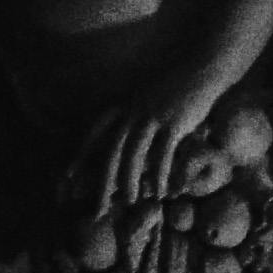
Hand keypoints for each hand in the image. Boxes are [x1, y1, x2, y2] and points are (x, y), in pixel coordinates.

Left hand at [82, 74, 227, 221]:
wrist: (203, 67)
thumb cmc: (179, 82)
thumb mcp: (149, 93)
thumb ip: (136, 110)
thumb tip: (129, 132)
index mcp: (125, 104)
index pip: (96, 132)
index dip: (81, 154)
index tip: (68, 175)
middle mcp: (133, 111)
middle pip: (112, 150)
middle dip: (103, 180)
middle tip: (98, 206)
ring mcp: (152, 116)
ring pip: (133, 154)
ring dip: (130, 180)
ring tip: (129, 201)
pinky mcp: (173, 122)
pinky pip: (162, 154)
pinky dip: (160, 174)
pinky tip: (161, 191)